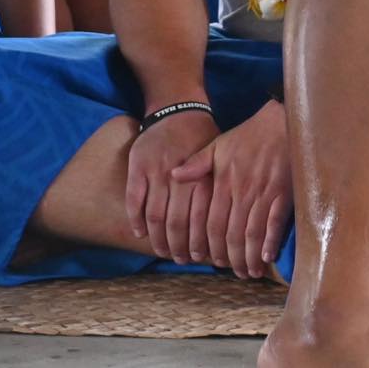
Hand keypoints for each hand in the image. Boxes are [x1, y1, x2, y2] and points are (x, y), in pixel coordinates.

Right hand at [125, 106, 218, 262]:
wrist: (178, 109)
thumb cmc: (203, 137)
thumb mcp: (220, 157)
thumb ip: (219, 185)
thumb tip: (233, 220)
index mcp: (203, 175)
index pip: (201, 217)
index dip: (201, 239)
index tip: (204, 256)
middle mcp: (180, 176)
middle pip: (178, 221)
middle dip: (180, 246)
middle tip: (184, 260)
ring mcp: (156, 172)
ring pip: (155, 215)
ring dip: (159, 239)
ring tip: (165, 253)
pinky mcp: (137, 168)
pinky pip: (135, 200)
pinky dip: (137, 220)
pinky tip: (141, 234)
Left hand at [170, 100, 291, 278]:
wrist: (281, 121)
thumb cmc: (249, 135)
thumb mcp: (218, 145)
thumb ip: (196, 164)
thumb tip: (172, 177)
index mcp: (224, 183)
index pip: (212, 224)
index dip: (211, 247)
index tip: (212, 261)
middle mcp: (242, 192)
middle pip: (232, 234)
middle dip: (231, 257)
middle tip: (233, 272)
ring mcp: (265, 193)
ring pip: (253, 233)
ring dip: (249, 256)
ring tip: (249, 271)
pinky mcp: (285, 192)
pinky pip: (276, 222)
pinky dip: (270, 241)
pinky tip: (267, 256)